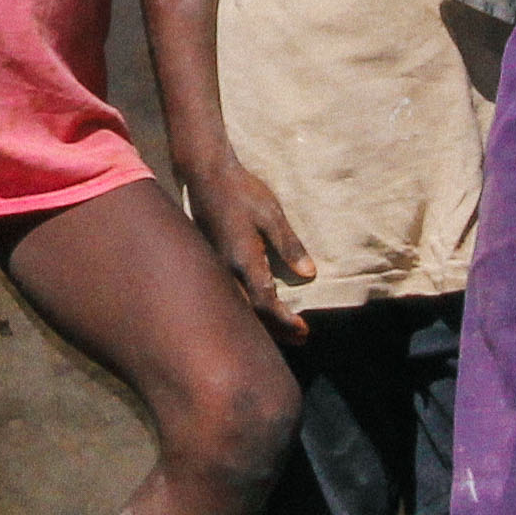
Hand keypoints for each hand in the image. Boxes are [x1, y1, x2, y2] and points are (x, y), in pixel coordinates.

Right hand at [170, 142, 316, 340]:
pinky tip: (259, 309)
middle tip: (301, 338)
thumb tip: (309, 274)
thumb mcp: (272, 215)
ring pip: (239, 307)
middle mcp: (227, 270)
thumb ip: (289, 246)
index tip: (304, 329)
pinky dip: (248, 309)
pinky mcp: (212, 261)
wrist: (206, 176)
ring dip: (263, 323)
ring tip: (284, 331)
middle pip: (252, 314)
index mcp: (244, 260)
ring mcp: (216, 267)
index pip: (266, 303)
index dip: (285, 320)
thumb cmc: (242, 192)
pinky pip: (230, 295)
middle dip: (277, 329)